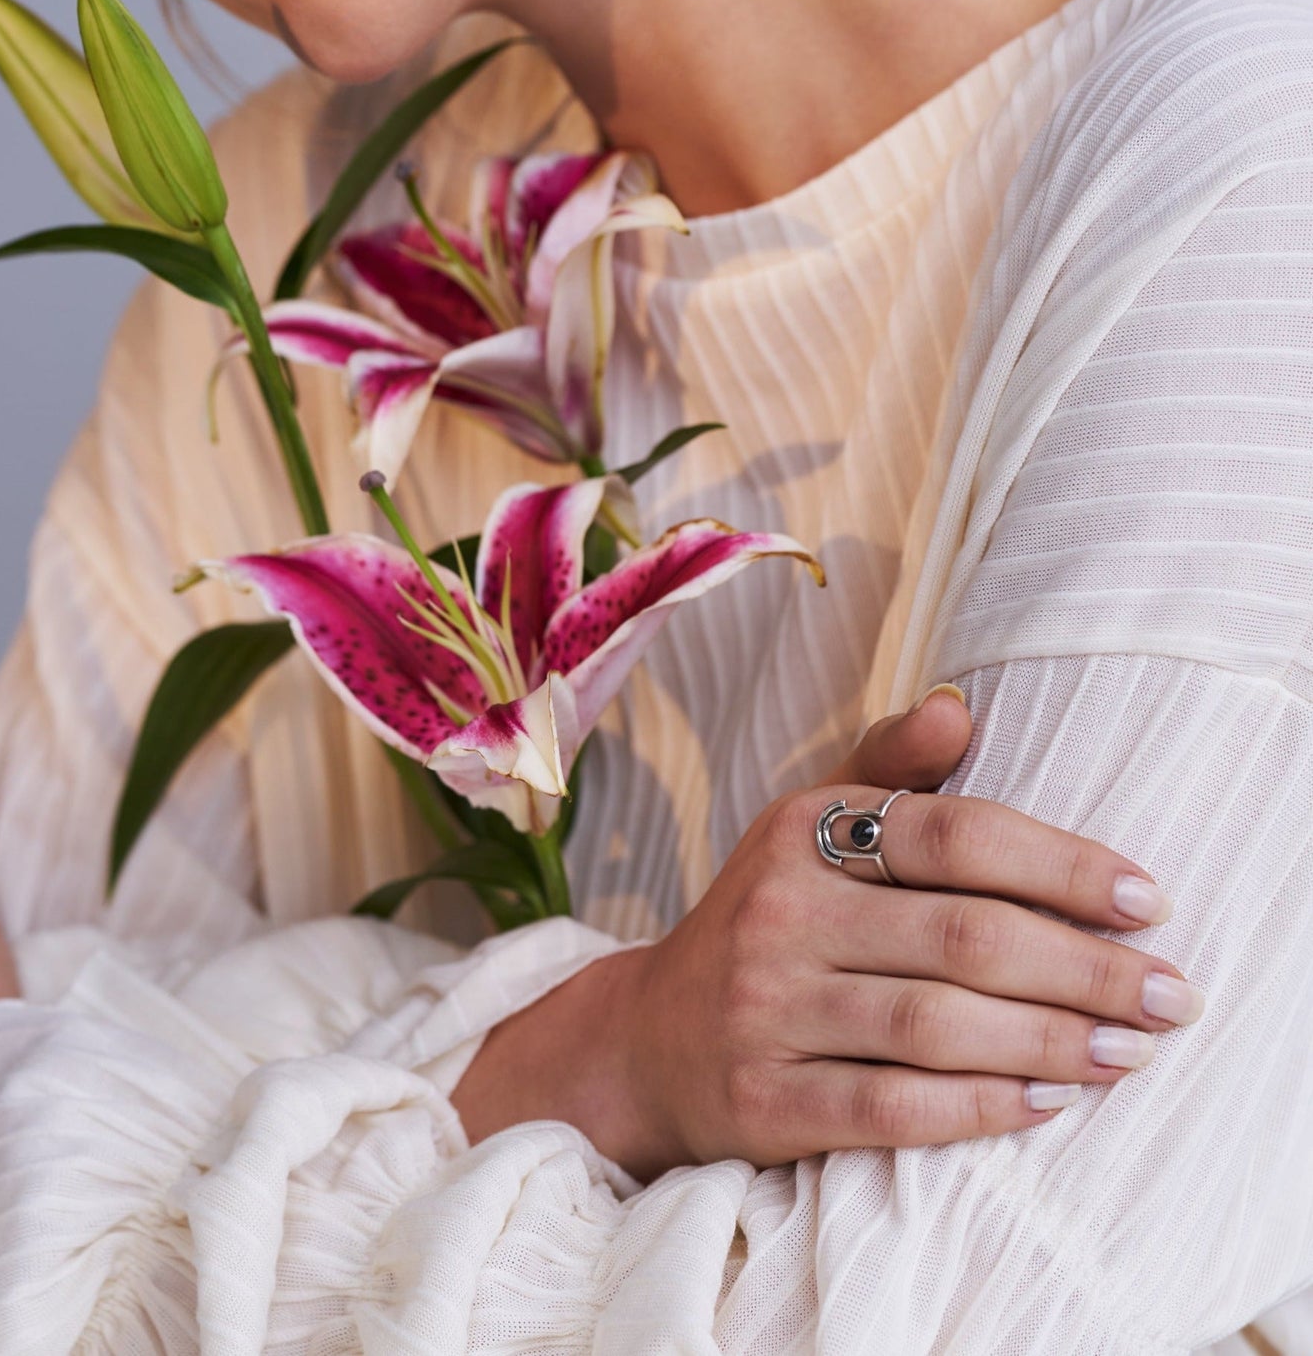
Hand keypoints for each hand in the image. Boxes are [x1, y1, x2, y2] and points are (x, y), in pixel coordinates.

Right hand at [452, 689, 1201, 1180]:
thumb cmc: (764, 922)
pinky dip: (980, 1109)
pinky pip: (892, 1109)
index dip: (1062, 864)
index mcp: (798, 832)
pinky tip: (1046, 1104)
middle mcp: (778, 915)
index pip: (952, 834)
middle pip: (963, 936)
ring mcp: (766, 1011)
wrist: (648, 1038)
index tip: (1148, 899)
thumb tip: (963, 710)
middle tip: (1170, 995)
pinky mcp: (765, 1101)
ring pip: (936, 1026)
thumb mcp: (803, 828)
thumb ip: (884, 768)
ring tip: (1129, 1053)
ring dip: (1052, 1043)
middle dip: (1087, 968)